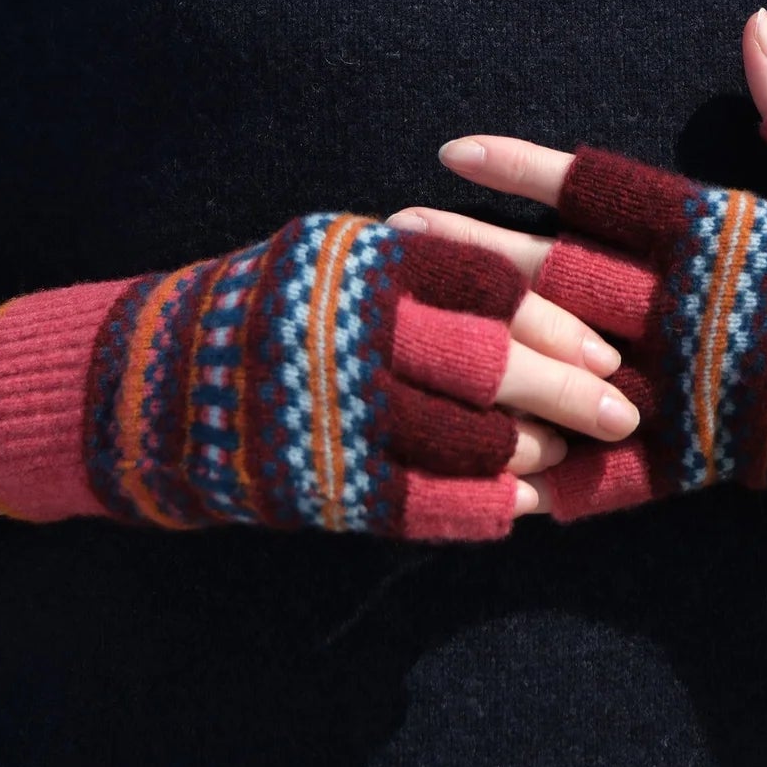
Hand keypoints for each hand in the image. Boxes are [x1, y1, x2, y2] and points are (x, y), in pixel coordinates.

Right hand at [0, 209, 643, 541]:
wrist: (145, 389)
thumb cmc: (268, 308)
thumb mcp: (335, 257)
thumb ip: (421, 268)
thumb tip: (535, 299)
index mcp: (361, 265)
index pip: (486, 284)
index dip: (553, 319)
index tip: (602, 346)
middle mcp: (351, 336)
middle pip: (487, 364)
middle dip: (565, 392)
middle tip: (622, 412)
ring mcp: (335, 416)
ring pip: (465, 441)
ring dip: (530, 456)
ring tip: (567, 458)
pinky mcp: (322, 484)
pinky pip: (423, 505)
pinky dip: (481, 510)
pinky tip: (519, 508)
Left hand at [405, 12, 766, 554]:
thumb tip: (755, 25)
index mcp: (734, 241)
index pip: (609, 192)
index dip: (529, 169)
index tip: (456, 148)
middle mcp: (703, 319)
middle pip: (566, 277)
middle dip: (477, 251)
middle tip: (394, 229)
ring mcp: (705, 397)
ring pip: (575, 369)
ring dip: (494, 351)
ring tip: (417, 333)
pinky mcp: (720, 461)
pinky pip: (626, 476)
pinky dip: (564, 480)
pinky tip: (493, 483)